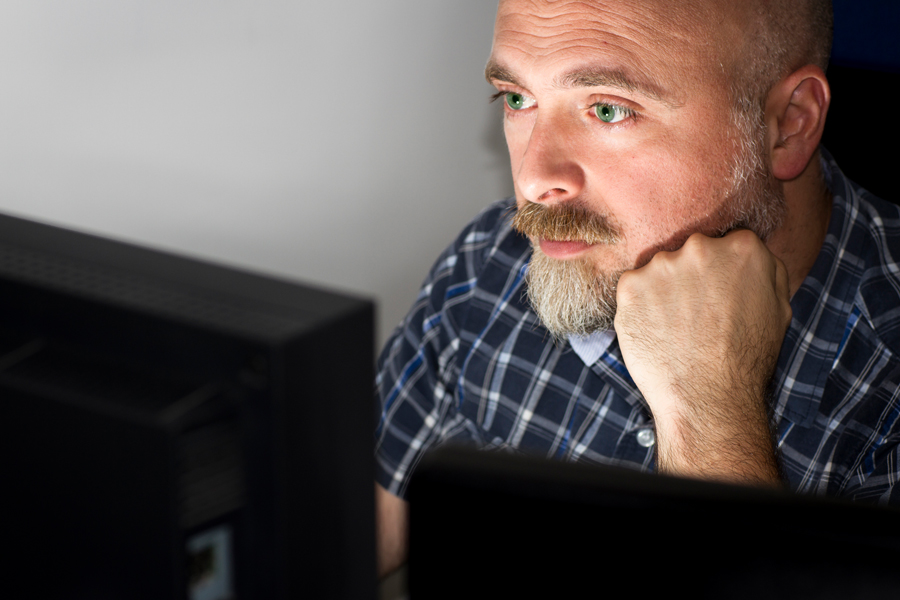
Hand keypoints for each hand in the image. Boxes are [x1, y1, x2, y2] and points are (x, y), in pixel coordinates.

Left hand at [614, 230, 791, 484]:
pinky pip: (633, 289)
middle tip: (695, 316)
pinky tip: (655, 332)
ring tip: (675, 330)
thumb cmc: (746, 359)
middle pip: (690, 254)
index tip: (717, 297)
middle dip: (690, 279)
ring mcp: (662, 264)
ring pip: (659, 272)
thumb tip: (748, 255)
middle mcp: (701, 246)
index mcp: (744, 247)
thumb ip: (763, 271)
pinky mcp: (631, 284)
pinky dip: (639, 308)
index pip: (725, 245)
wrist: (707, 397)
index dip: (720, 273)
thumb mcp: (778, 308)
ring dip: (662, 293)